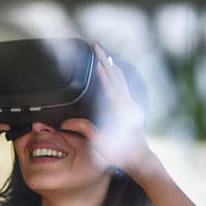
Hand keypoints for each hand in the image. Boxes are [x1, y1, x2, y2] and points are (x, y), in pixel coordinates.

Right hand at [60, 43, 152, 174]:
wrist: (139, 159)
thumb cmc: (120, 154)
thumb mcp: (99, 142)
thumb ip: (84, 128)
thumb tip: (66, 122)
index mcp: (121, 111)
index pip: (110, 85)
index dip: (102, 71)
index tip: (96, 58)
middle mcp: (129, 105)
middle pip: (116, 77)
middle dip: (105, 60)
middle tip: (97, 46)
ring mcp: (133, 106)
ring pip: (122, 80)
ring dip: (112, 66)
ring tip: (104, 54)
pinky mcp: (133, 109)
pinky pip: (124, 87)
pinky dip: (118, 77)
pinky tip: (115, 72)